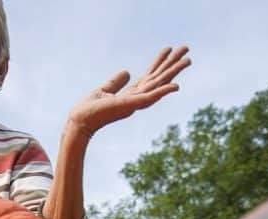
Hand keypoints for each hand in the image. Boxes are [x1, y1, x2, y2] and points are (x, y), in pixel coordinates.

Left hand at [67, 46, 190, 139]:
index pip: (150, 76)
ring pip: (159, 84)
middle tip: (186, 49)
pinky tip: (176, 85)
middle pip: (158, 77)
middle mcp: (137, 97)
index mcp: (131, 94)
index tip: (169, 49)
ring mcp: (135, 102)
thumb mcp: (104, 90)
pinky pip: (150, 97)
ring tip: (187, 60)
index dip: (159, 62)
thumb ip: (116, 82)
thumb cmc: (89, 110)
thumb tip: (127, 71)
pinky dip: (163, 92)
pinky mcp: (131, 106)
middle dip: (172, 64)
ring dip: (173, 73)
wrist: (80, 122)